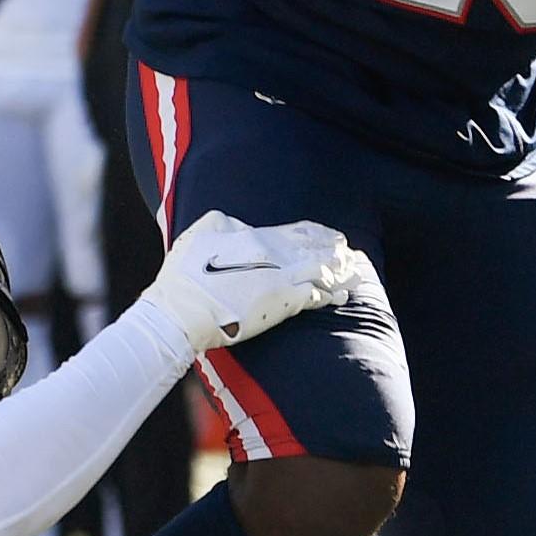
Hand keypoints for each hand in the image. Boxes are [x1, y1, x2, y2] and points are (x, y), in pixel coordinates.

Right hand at [138, 211, 369, 348]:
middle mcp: (275, 255)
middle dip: (339, 253)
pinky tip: (341, 297)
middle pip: (319, 249)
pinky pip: (316, 296)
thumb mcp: (200, 232)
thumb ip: (226, 223)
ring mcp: (282, 279)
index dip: (322, 234)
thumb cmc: (184, 275)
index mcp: (258, 237)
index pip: (301, 231)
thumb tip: (242, 226)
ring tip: (355, 275)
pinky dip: (332, 295)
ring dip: (342, 273)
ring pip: (324, 271)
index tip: (334, 237)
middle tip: (352, 256)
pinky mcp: (283, 304)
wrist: (180, 312)